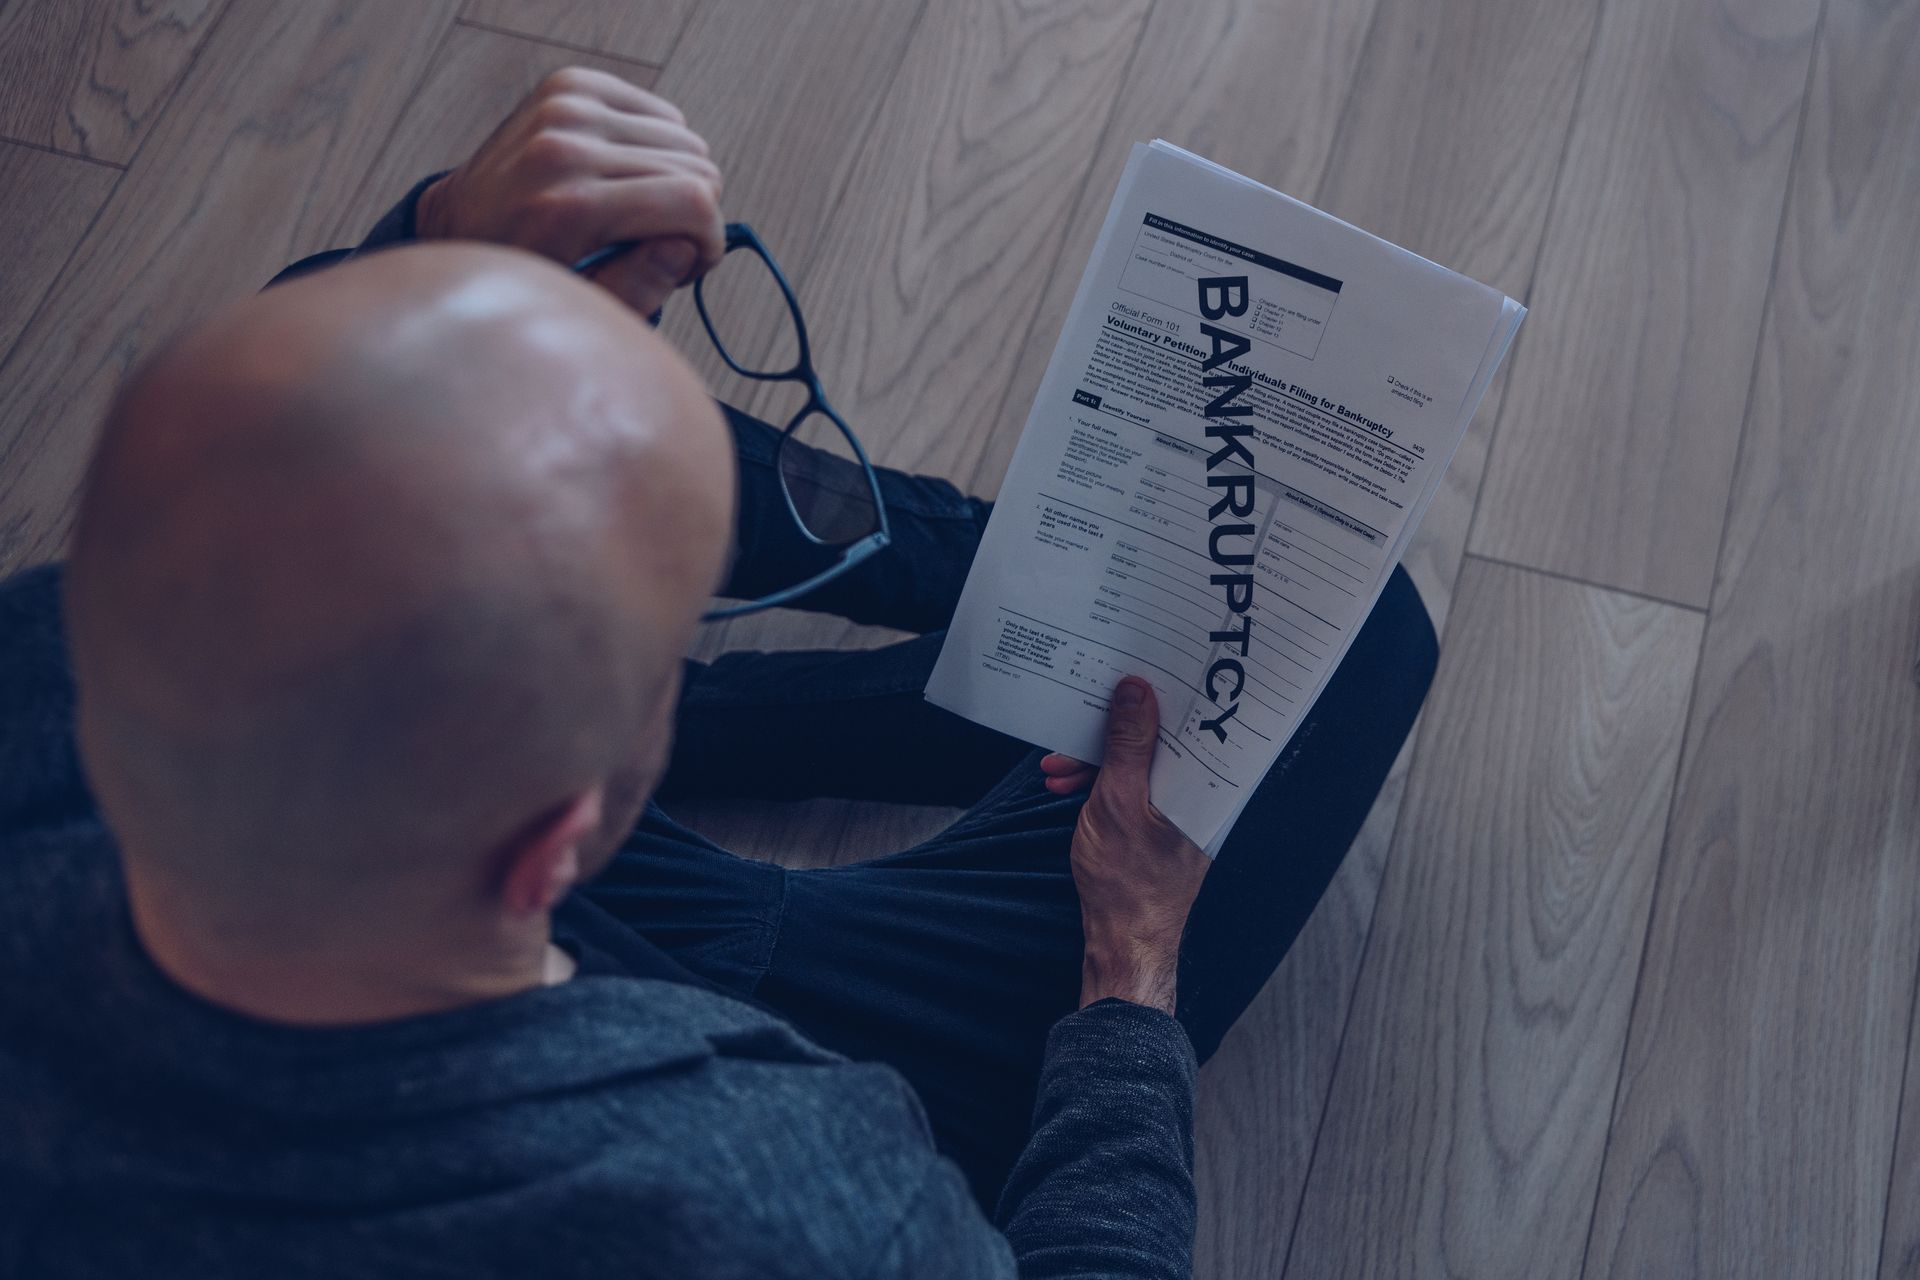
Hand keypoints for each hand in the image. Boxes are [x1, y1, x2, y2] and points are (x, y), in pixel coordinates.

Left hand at [414, 67, 724, 316]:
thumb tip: (687, 246)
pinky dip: (656, 148)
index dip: (709, 243)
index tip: (686, 266)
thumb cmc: (525, 273)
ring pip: (685, 140)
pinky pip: (661, 115)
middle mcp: (565, 145)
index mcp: (570, 205)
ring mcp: (564, 106)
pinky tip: (628, 176)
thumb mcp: (585, 307)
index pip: (693, 200)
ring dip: (676, 181)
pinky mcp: (568, 85)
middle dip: (692, 216)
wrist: (461, 224)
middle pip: (696, 168)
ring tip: (641, 211)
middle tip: (657, 244)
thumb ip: (641, 287)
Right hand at [1049, 677, 1210, 1015]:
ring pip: (1141, 762)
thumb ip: (1128, 744)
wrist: (1124, 941)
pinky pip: (1133, 785)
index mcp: (1206, 784)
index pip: (1196, 719)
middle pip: (1163, 738)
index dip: (1167, 690)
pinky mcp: (1159, 822)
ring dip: (1097, 759)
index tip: (1136, 669)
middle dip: (1114, 728)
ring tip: (1057, 769)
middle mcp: (1201, 793)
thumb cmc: (1128, 881)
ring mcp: (1180, 808)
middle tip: (1076, 721)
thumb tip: (1136, 691)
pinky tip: (1067, 785)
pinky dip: (1101, 782)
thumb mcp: (1117, 801)